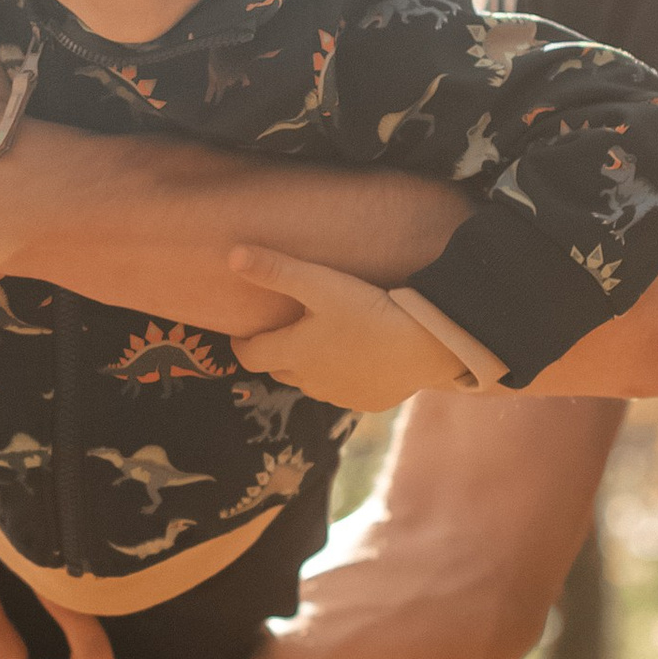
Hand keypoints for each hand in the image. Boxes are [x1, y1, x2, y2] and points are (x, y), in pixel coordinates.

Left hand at [226, 243, 479, 410]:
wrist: (424, 347)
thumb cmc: (369, 312)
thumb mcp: (320, 284)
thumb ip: (276, 270)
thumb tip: (232, 257)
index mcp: (293, 354)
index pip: (250, 356)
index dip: (242, 344)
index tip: (242, 334)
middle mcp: (310, 381)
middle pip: (279, 370)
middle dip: (275, 353)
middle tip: (282, 332)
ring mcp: (340, 395)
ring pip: (311, 382)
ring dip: (308, 366)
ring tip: (320, 342)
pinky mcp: (368, 401)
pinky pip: (344, 390)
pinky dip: (342, 376)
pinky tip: (357, 358)